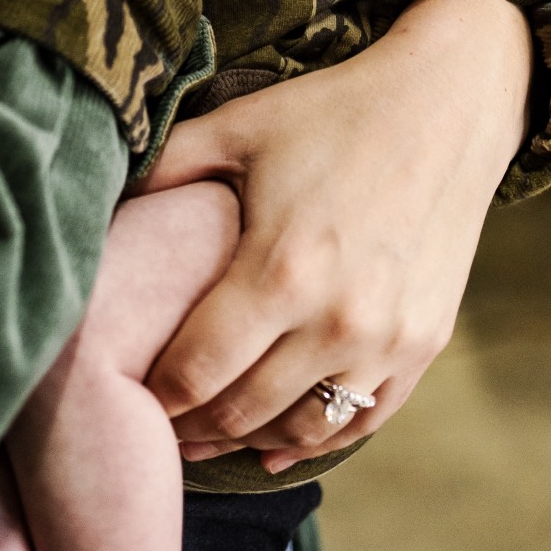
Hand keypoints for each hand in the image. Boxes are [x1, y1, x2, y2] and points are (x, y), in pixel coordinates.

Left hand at [137, 0, 532, 469]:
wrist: (448, 105)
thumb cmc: (335, 112)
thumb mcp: (240, 127)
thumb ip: (166, 169)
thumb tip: (102, 202)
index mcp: (278, 270)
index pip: (194, 372)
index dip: (152, 398)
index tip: (124, 396)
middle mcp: (336, 320)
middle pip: (241, 412)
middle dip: (190, 427)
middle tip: (154, 426)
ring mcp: (387, 341)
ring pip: (301, 430)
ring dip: (248, 440)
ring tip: (207, 435)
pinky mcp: (424, 345)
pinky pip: (361, 420)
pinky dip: (315, 440)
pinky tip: (277, 446)